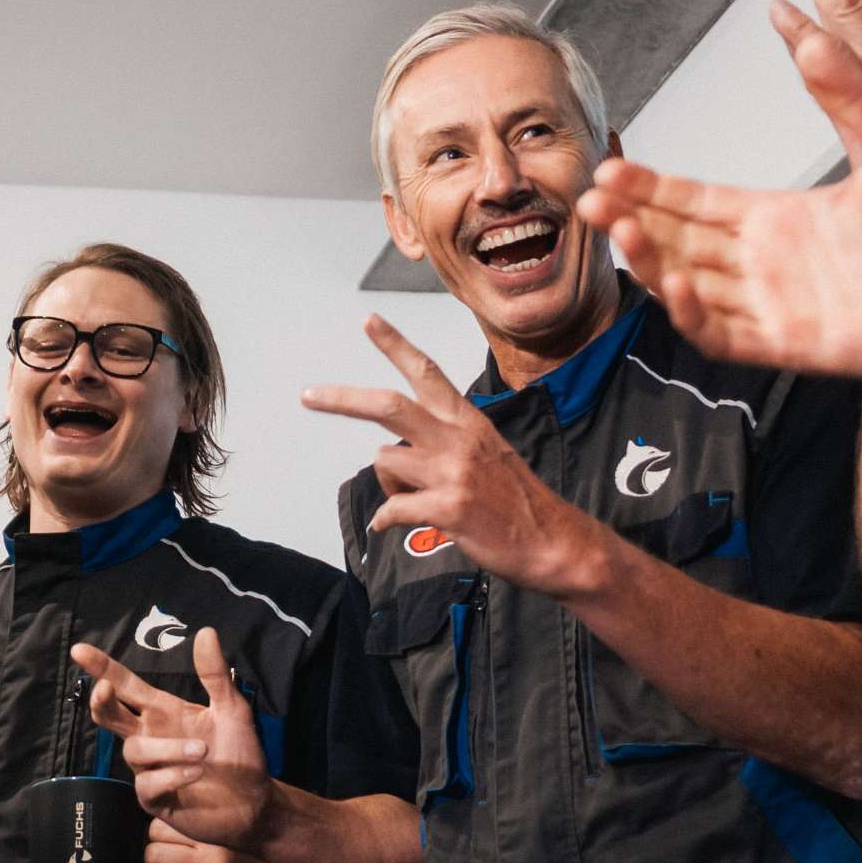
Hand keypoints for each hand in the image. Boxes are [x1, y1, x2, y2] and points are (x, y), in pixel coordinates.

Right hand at [70, 625, 271, 854]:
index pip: (126, 686)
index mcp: (163, 712)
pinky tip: (197, 773)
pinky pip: (147, 784)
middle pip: (109, 716)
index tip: (79, 650)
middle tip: (106, 690)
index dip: (102, 667)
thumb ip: (215, 675)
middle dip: (102, 702)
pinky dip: (172, 775)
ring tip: (202, 751)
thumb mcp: (233, 709)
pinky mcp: (155, 798)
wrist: (254, 802)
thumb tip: (205, 632)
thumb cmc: (239, 754)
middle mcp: (150, 738)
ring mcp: (149, 769)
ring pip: (135, 750)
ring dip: (168, 749)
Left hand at [301, 316, 601, 596]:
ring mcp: (453, 473)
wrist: (554, 541)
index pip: (426, 373)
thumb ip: (444, 443)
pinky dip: (385, 520)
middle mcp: (458, 439)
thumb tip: (395, 454)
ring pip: (385, 462)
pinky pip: (391, 509)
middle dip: (342, 398)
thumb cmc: (516, 500)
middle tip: (308, 395)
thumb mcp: (487, 454)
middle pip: (389, 406)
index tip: (369, 320)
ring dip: (390, 484)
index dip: (395, 345)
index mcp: (468, 421)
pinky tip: (392, 526)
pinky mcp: (448, 509)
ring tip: (417, 501)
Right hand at [577, 16, 861, 380]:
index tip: (613, 167)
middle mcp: (770, 263)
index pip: (696, 202)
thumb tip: (813, 34)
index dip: (652, 188)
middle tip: (591, 198)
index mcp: (781, 217)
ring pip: (691, 288)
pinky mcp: (796, 345)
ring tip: (619, 229)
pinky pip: (728, 335)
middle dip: (631, 221)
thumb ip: (849, 93)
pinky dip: (696, 316)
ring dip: (651, 261)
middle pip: (679, 243)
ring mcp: (778, 307)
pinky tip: (675, 284)